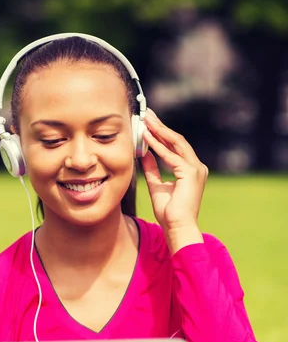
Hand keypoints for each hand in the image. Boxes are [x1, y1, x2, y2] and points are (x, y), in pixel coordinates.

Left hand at [141, 109, 207, 251]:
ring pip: (176, 144)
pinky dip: (158, 146)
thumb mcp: (157, 185)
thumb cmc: (169, 212)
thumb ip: (152, 169)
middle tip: (147, 113)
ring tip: (145, 120)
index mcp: (191, 170)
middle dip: (160, 126)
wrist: (177, 227)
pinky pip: (171, 156)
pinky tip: (146, 138)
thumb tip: (144, 153)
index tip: (148, 123)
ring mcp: (196, 169)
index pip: (175, 146)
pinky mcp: (190, 173)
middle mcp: (196, 167)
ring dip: (159, 131)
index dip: (161, 133)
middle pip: (177, 140)